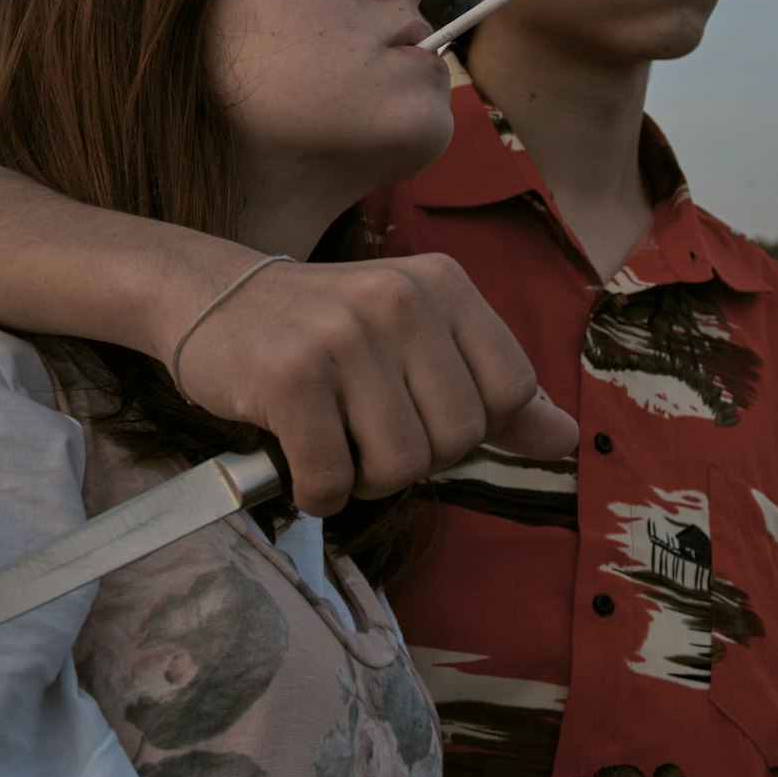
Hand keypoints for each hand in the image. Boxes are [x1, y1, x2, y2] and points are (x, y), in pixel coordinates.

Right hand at [171, 253, 578, 515]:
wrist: (210, 299)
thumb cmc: (326, 332)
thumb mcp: (417, 341)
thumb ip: (494, 392)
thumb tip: (566, 439)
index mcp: (444, 284)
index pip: (511, 393)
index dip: (468, 427)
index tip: (416, 410)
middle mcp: (400, 299)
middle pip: (458, 440)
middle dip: (411, 459)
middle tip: (361, 428)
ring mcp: (344, 335)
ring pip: (399, 467)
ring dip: (361, 479)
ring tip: (330, 440)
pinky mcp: (290, 376)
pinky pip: (333, 480)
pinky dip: (316, 492)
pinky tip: (297, 460)